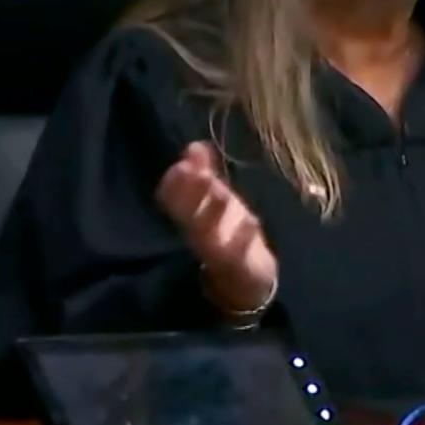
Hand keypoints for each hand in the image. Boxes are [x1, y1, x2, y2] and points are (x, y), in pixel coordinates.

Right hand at [154, 141, 277, 311]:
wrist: (246, 280)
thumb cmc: (228, 234)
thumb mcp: (216, 201)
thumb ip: (204, 174)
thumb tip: (195, 144)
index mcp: (193, 217)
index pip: (175, 199)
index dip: (175, 184)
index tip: (178, 164)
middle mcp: (200, 234)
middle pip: (190, 213)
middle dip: (189, 193)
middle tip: (185, 170)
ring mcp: (219, 251)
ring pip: (208, 232)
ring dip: (210, 211)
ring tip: (213, 188)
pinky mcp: (241, 264)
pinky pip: (240, 252)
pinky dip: (243, 237)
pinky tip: (250, 221)